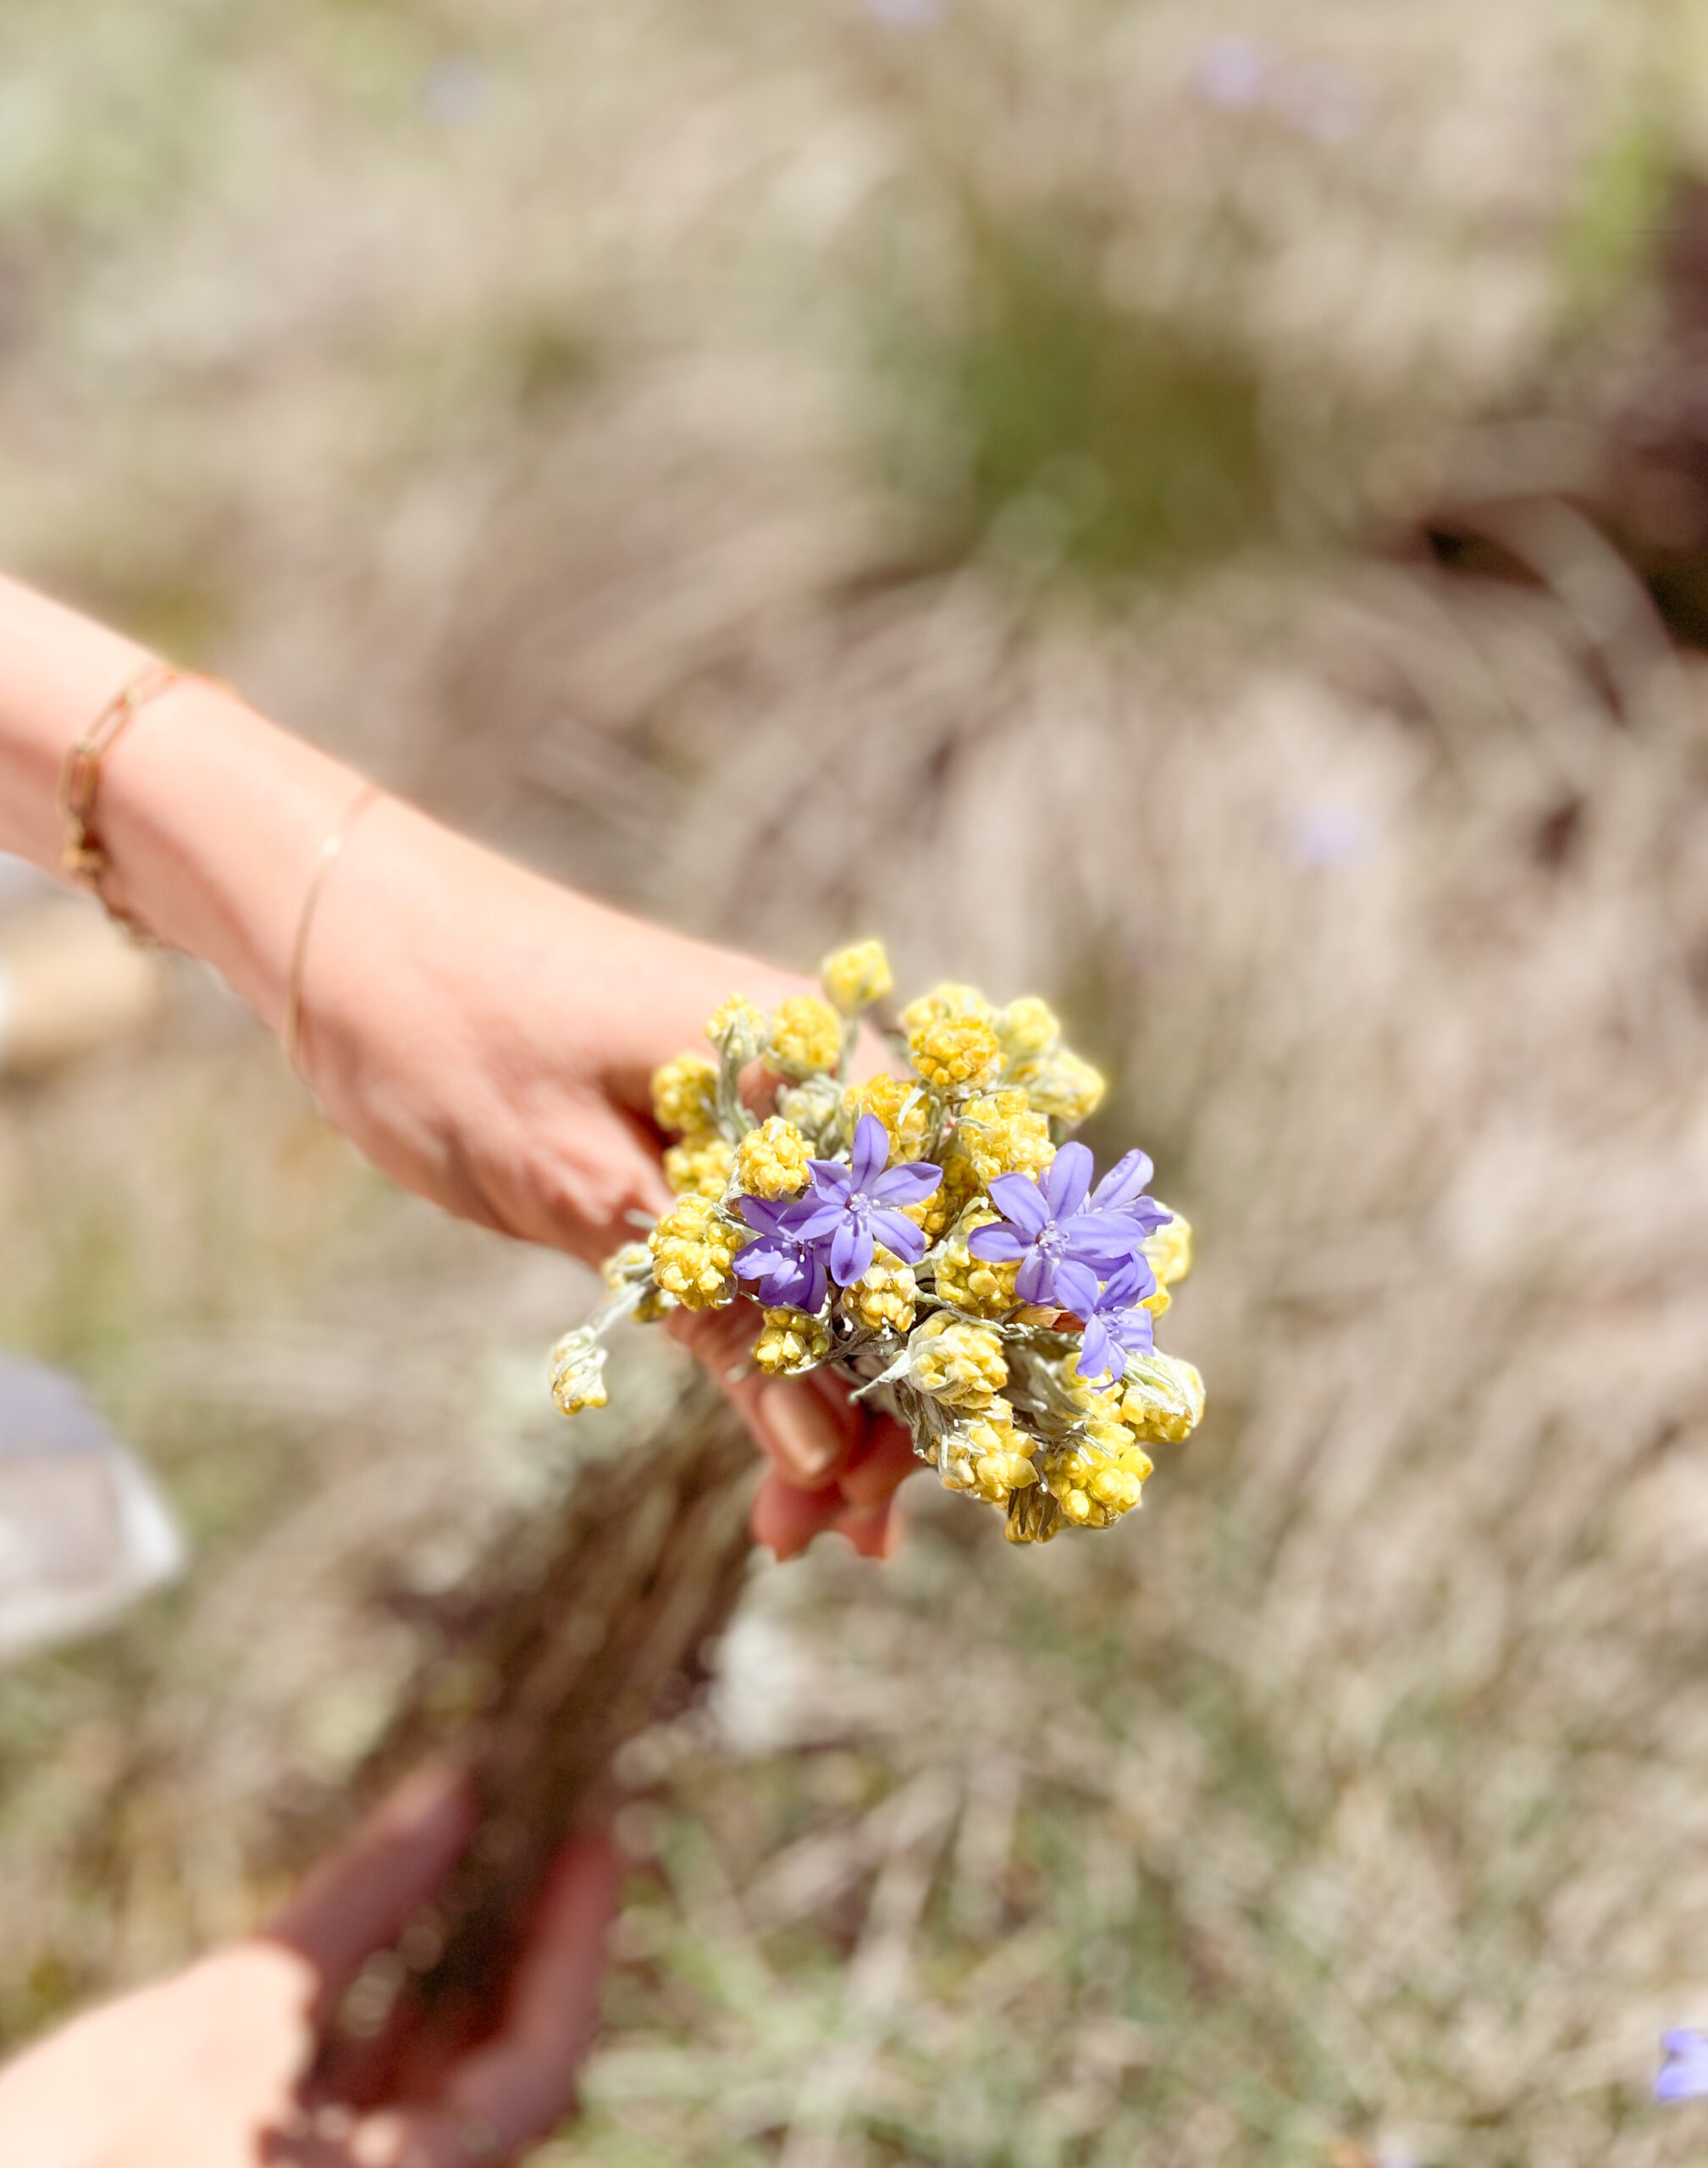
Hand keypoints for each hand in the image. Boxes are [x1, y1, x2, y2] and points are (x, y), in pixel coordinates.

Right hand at [0, 1768, 618, 2167]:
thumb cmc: (75, 2155)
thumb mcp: (223, 2014)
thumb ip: (359, 1906)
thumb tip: (459, 1795)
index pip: (539, 2070)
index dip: (579, 1944)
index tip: (597, 1834)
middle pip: (500, 2072)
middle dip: (529, 1941)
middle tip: (554, 1819)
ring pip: (440, 2079)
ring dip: (468, 1961)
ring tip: (495, 1841)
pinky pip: (377, 2091)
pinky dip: (400, 2004)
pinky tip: (413, 1914)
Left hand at [301, 799, 916, 1558]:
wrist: (345, 921)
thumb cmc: (450, 1032)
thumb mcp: (582, 1190)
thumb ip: (717, 1315)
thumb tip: (825, 1457)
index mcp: (817, 1064)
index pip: (936, 1249)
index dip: (929, 1377)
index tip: (874, 1491)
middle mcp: (827, 1072)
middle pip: (912, 1266)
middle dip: (887, 1403)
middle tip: (828, 1532)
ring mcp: (780, 1097)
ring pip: (855, 1266)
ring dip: (840, 1386)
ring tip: (806, 1518)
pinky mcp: (724, 1124)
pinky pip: (790, 1243)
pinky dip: (785, 1334)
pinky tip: (785, 1432)